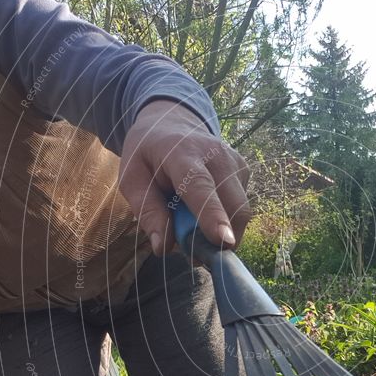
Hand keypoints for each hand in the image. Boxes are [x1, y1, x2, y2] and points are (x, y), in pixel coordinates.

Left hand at [118, 100, 250, 255]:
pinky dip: (224, 220)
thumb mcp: (132, 179)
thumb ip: (147, 211)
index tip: (225, 242)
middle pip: (233, 204)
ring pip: (240, 211)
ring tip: (194, 227)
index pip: (201, 186)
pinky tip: (204, 210)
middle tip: (195, 254)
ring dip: (221, 231)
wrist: (171, 122)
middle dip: (221, 239)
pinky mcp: (244, 170)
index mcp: (182, 153)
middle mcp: (216, 155)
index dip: (213, 216)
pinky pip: (239, 207)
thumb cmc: (148, 154)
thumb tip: (163, 247)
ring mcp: (235, 162)